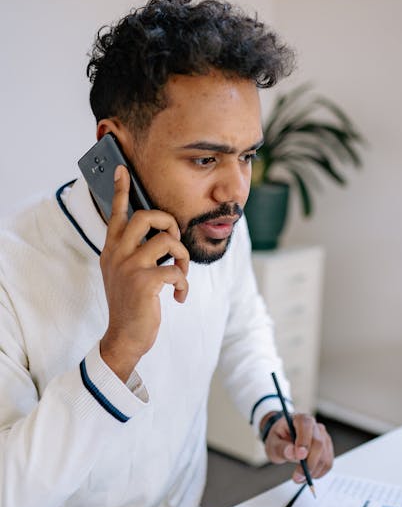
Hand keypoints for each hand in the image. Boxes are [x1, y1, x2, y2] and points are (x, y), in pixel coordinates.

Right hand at [99, 165, 189, 381]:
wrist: (125, 337)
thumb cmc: (130, 305)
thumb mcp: (123, 275)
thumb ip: (132, 254)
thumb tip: (159, 238)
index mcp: (111, 250)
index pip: (116, 214)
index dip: (121, 191)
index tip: (122, 170)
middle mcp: (117, 254)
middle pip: (146, 217)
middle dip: (169, 223)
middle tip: (175, 242)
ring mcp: (129, 268)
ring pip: (167, 241)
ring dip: (183, 257)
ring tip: (181, 273)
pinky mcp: (145, 283)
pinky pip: (176, 270)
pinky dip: (184, 284)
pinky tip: (179, 296)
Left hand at [263, 412, 333, 482]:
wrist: (283, 439)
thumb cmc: (279, 438)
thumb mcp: (273, 443)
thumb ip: (281, 447)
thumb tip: (291, 452)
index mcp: (300, 419)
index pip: (306, 426)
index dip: (304, 441)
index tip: (299, 457)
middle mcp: (315, 426)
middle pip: (318, 444)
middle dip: (309, 463)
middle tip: (297, 477)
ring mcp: (323, 437)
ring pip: (325, 456)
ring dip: (313, 471)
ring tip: (299, 477)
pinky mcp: (327, 449)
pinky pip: (328, 463)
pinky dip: (319, 472)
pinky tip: (308, 475)